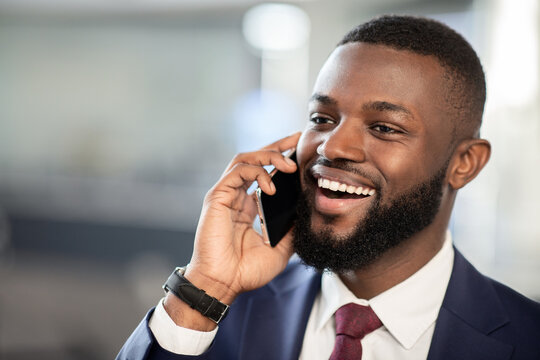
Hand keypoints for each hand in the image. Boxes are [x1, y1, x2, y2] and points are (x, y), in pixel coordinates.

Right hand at [185, 132, 300, 304]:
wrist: (223, 284)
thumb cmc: (246, 271)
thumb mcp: (280, 249)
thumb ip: (290, 229)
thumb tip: (307, 213)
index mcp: (248, 206)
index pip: (264, 173)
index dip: (280, 158)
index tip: (300, 150)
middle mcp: (236, 196)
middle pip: (255, 159)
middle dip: (277, 146)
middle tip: (297, 138)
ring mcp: (226, 195)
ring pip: (245, 159)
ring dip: (268, 156)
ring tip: (288, 164)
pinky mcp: (217, 197)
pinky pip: (237, 172)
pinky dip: (256, 172)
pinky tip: (271, 186)